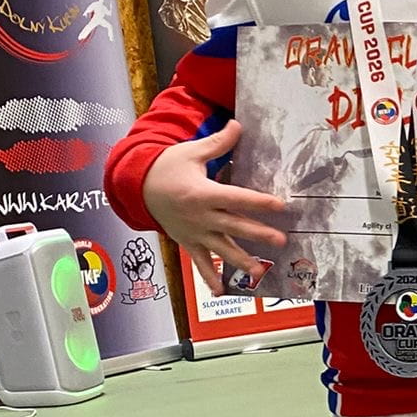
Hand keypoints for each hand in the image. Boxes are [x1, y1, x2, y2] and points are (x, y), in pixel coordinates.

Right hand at [141, 120, 287, 294]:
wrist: (136, 186)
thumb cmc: (166, 166)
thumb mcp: (191, 152)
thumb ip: (218, 143)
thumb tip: (238, 124)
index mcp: (202, 193)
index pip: (236, 198)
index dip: (259, 201)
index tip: (280, 206)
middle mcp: (200, 216)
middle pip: (234, 226)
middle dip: (258, 234)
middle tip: (281, 241)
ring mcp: (193, 232)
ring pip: (221, 249)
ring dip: (240, 261)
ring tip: (259, 272)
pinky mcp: (187, 242)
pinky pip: (199, 263)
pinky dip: (209, 277)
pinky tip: (222, 292)